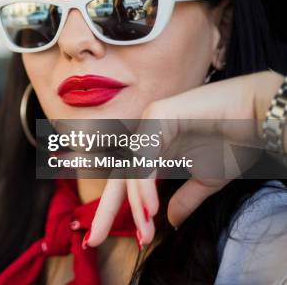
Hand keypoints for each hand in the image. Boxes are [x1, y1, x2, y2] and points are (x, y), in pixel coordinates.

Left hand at [86, 70, 284, 247]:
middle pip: (118, 177)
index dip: (115, 211)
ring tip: (144, 232)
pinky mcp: (157, 114)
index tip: (101, 239)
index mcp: (154, 151)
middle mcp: (145, 136)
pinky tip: (148, 209)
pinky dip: (143, 184)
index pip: (127, 183)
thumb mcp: (206, 181)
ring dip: (137, 204)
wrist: (260, 119)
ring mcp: (148, 122)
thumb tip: (170, 223)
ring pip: (131, 170)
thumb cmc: (235, 143)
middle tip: (94, 239)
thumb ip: (184, 200)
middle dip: (105, 210)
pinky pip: (143, 156)